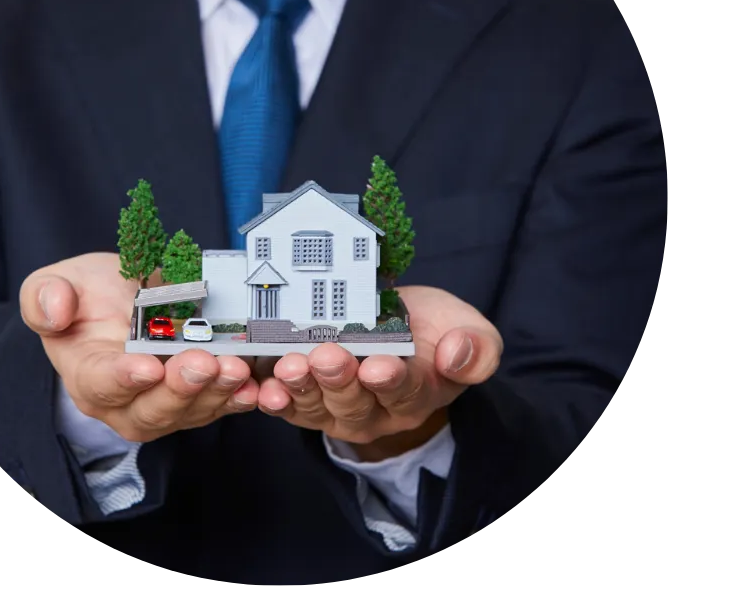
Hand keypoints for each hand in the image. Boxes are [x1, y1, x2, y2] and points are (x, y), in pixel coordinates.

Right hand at [20, 253, 258, 441]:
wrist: (121, 299)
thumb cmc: (86, 294)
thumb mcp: (56, 282)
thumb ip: (44, 297)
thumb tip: (55, 311)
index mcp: (86, 374)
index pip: (102, 384)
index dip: (124, 378)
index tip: (148, 366)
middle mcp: (124, 402)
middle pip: (152, 410)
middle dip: (180, 389)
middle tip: (204, 362)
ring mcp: (163, 404)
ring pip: (190, 412)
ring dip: (216, 393)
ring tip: (236, 369)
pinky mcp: (195, 400)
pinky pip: (218, 406)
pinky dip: (239, 399)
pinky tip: (256, 386)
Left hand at [256, 286, 501, 457]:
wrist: (399, 331)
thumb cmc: (434, 329)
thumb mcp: (469, 330)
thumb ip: (476, 348)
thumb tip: (457, 354)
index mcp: (419, 392)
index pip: (406, 390)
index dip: (391, 380)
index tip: (378, 367)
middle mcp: (377, 409)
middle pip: (355, 402)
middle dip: (338, 380)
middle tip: (325, 358)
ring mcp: (339, 410)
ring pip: (318, 406)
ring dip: (301, 387)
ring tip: (289, 367)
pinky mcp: (309, 403)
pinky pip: (290, 407)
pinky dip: (274, 400)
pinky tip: (263, 389)